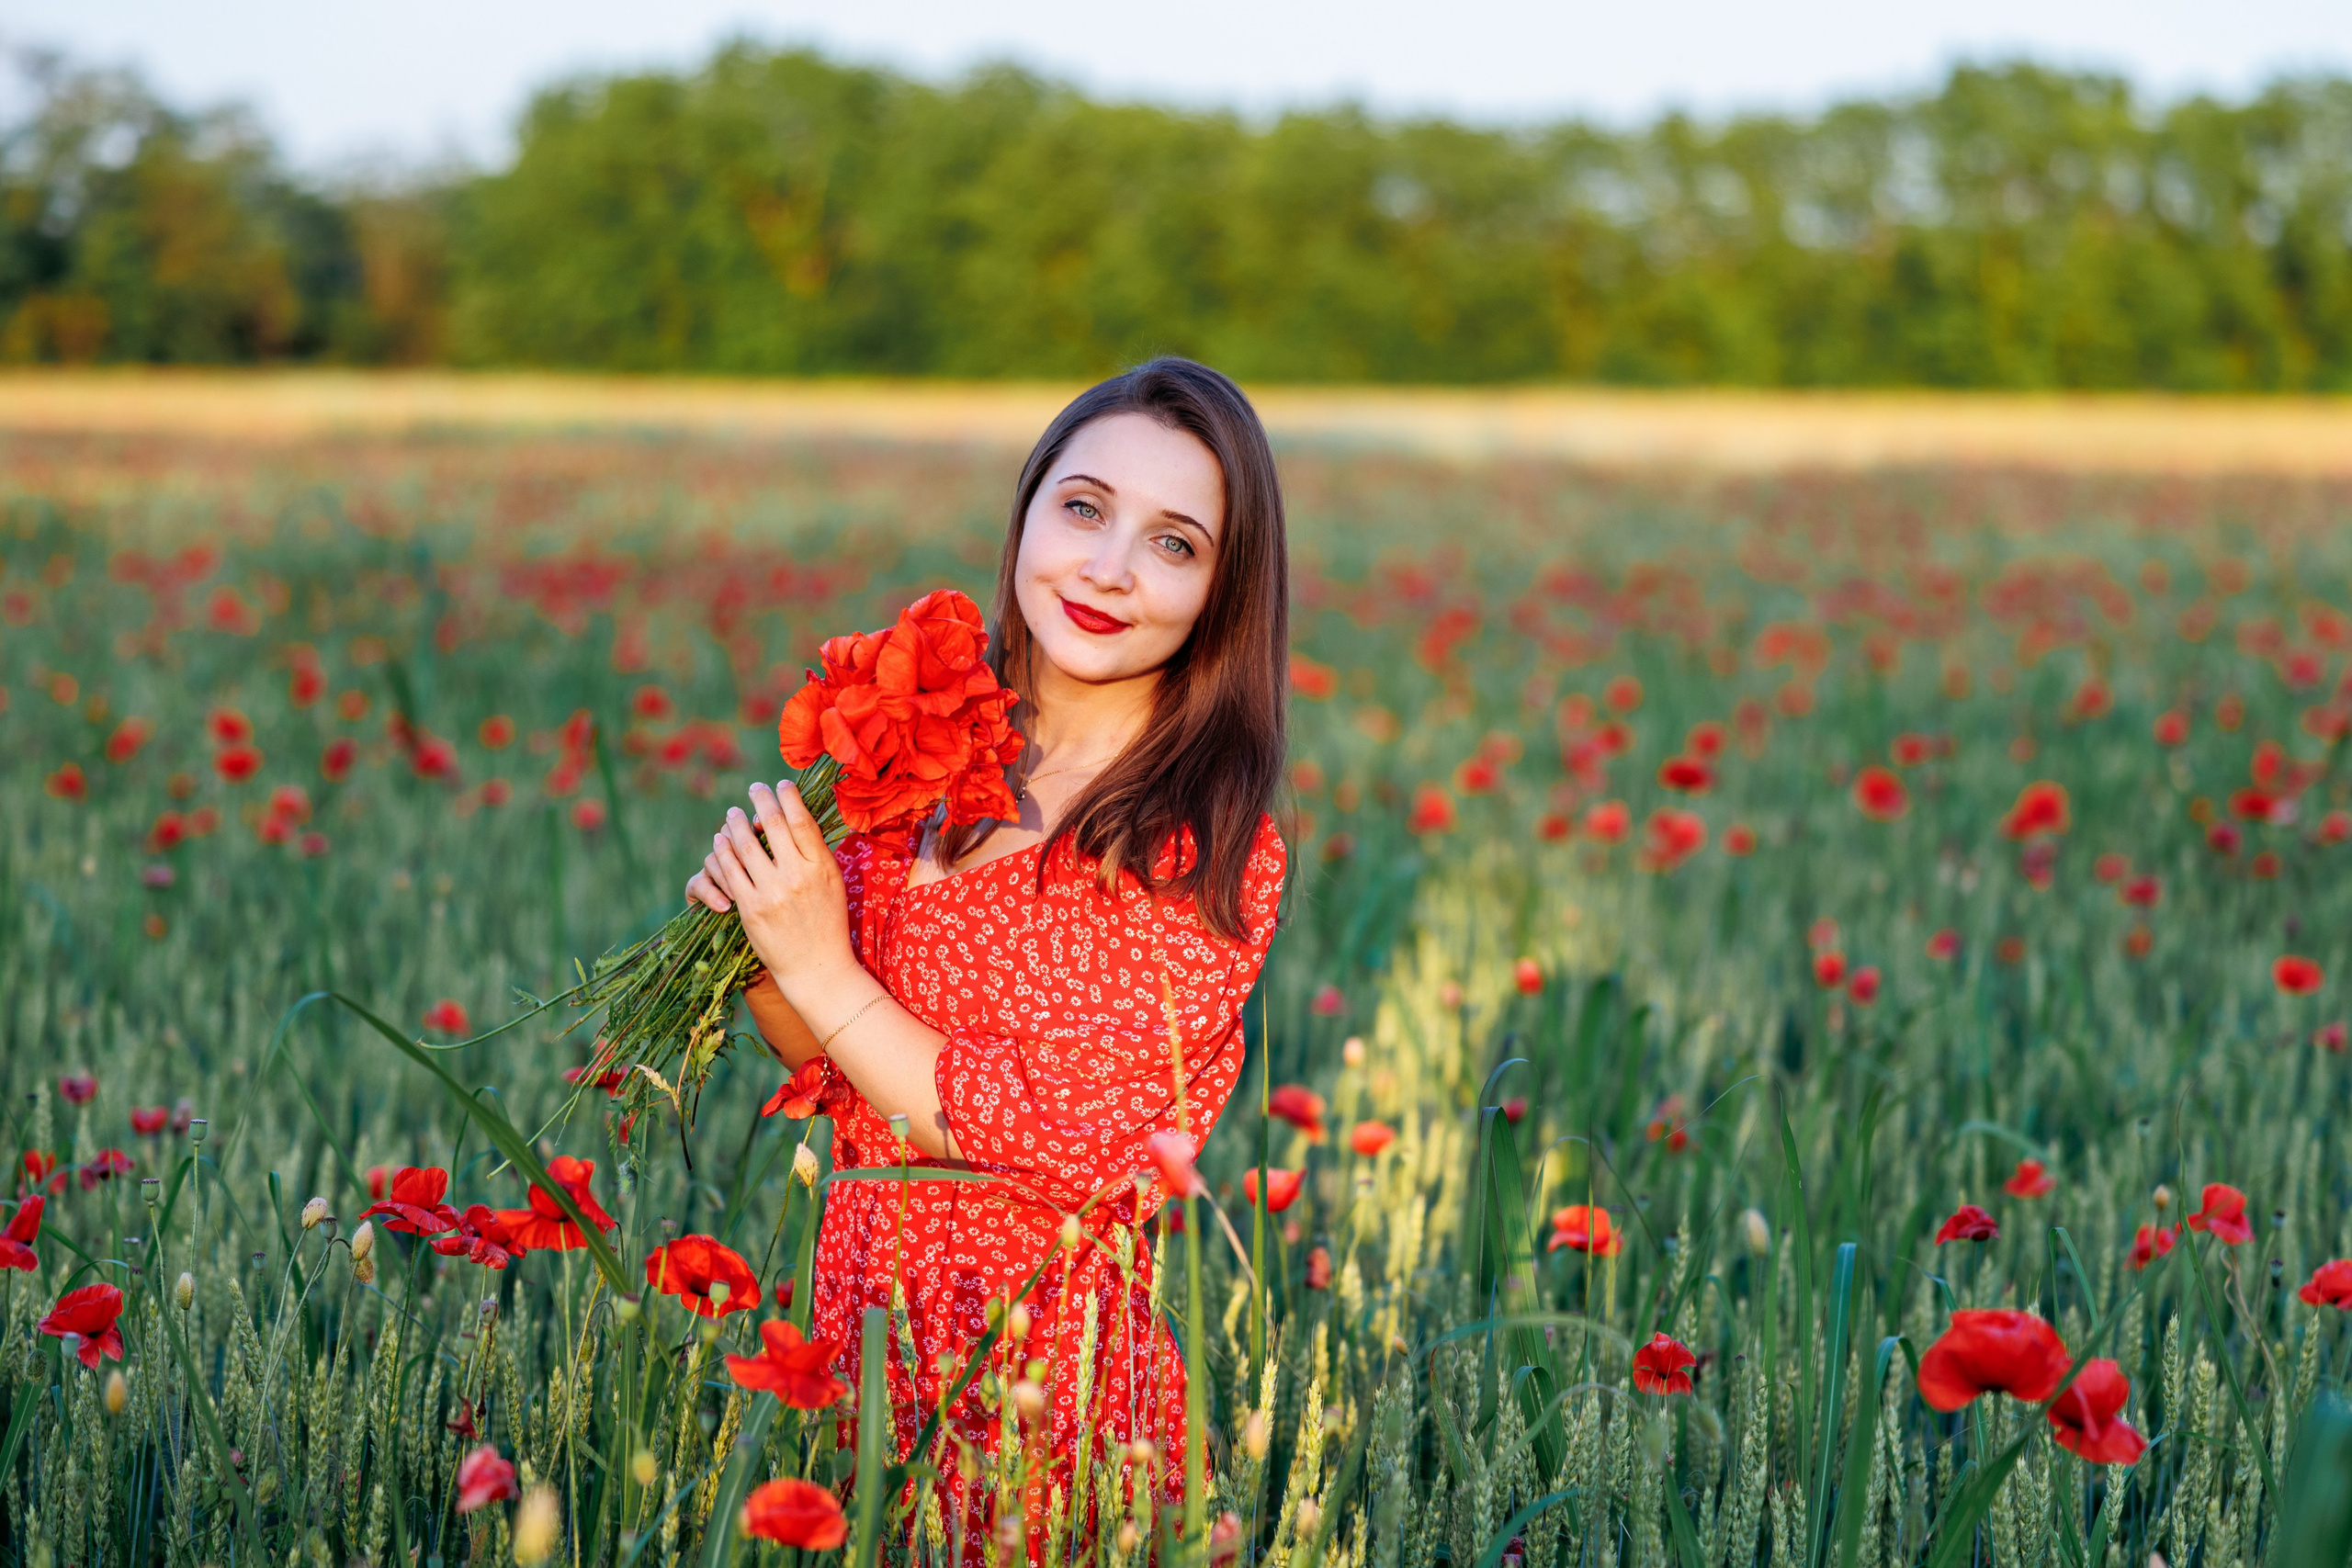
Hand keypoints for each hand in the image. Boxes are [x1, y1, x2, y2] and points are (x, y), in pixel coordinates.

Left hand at [701, 782, 857, 984]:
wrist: (817, 967)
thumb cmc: (828, 921)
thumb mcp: (832, 882)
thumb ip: (815, 851)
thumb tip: (797, 816)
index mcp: (821, 867)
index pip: (801, 819)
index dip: (788, 796)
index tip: (781, 784)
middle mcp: (796, 876)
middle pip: (773, 825)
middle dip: (760, 800)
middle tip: (754, 788)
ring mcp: (771, 893)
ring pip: (745, 845)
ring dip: (735, 823)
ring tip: (732, 814)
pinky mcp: (750, 909)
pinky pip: (730, 871)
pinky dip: (723, 851)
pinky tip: (721, 840)